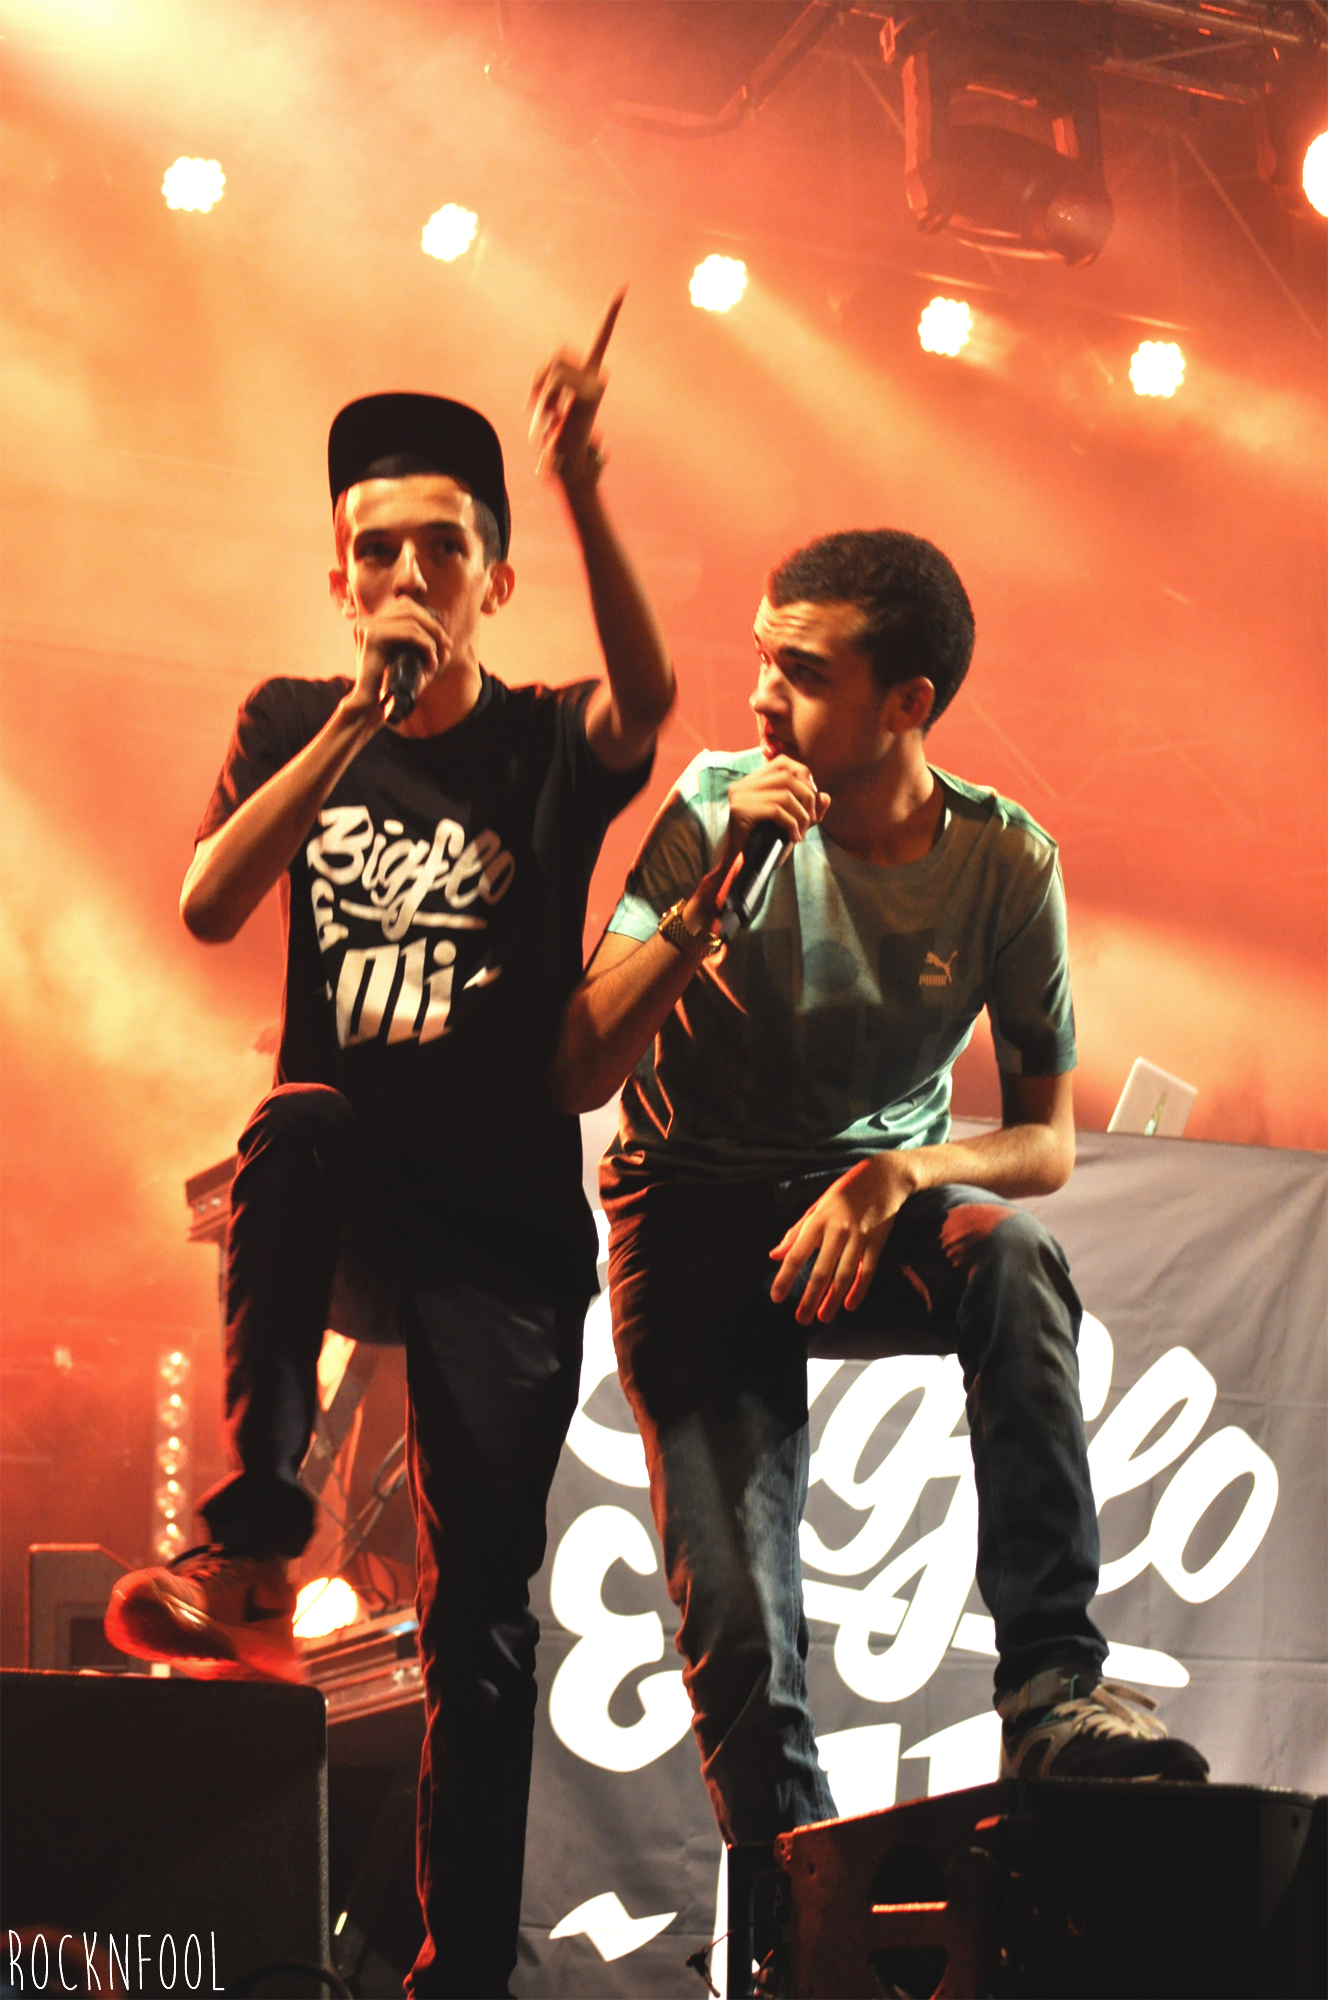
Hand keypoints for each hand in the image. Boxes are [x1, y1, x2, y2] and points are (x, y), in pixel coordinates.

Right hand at [346, 600, 448, 721]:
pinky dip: (426, 646)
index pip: (405, 605)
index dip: (428, 618)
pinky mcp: (371, 636)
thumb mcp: (410, 662)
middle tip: (446, 646)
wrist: (370, 707)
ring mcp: (366, 626)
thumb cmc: (392, 687)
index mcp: (373, 623)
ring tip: (437, 660)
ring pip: (412, 619)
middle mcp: (367, 621)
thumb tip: (446, 640)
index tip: (443, 641)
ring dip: (432, 639)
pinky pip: (409, 632)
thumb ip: (424, 647)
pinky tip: (431, 665)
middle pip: (409, 606)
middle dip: (433, 626)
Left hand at [528, 288, 624, 479]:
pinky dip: (545, 401)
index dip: (611, 314)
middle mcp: (597, 376)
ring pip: (551, 369)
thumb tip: (545, 401)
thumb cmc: (558, 441)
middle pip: (555, 355)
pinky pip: (555, 382)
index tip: (623, 288)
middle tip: (539, 406)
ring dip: (540, 395)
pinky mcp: (589, 393)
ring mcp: (595, 384)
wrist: (571, 466)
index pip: (601, 338)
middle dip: (540, 380)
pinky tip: (555, 417)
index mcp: (590, 376)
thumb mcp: (550, 407)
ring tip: (548, 417)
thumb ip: (548, 389)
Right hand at [715, 755, 829, 887]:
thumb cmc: (765, 844)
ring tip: (802, 832)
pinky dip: (792, 824)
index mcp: (752, 781)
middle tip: (811, 821)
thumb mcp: (792, 823)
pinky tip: (794, 838)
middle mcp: (743, 784)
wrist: (741, 868)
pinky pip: (777, 810)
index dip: (804, 776)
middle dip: (808, 798)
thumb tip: (826, 797)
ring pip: (785, 793)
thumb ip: (809, 810)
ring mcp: (739, 796)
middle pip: (788, 776)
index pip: (783, 763)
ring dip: (801, 815)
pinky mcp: (739, 811)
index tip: (811, 800)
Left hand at [769, 1153, 920, 1325]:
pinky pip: (867, 1271)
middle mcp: (838, 1230)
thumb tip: (775, 1255)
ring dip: (833, 1300)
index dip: (785, 1277)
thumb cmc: (845, 1192)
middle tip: (801, 1319)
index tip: (776, 1297)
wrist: (884, 1178)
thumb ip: (796, 1232)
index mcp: (818, 1220)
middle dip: (809, 1298)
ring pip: (844, 1275)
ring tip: (823, 1318)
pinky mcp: (877, 1242)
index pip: (797, 1253)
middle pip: (822, 1271)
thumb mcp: (816, 1206)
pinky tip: (849, 1305)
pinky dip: (858, 1290)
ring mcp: (859, 1237)